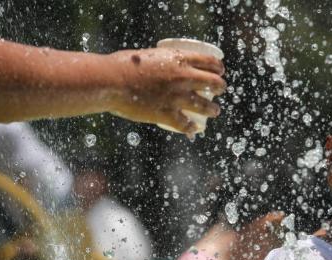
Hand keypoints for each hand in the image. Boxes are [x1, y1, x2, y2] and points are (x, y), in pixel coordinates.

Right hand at [109, 48, 226, 135]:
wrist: (110, 81)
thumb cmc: (122, 65)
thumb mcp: (147, 57)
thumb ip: (158, 64)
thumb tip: (160, 68)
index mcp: (178, 59)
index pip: (208, 61)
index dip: (218, 67)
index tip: (220, 71)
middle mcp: (182, 77)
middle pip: (212, 83)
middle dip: (220, 87)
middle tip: (220, 90)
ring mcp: (176, 97)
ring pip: (204, 106)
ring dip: (213, 109)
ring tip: (215, 111)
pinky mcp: (166, 114)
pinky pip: (185, 124)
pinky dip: (190, 128)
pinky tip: (194, 130)